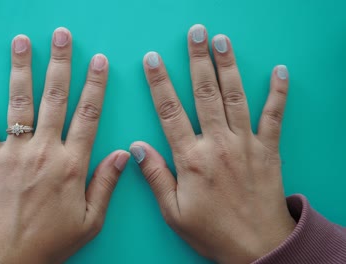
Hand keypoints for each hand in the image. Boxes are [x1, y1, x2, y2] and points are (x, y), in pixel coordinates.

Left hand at [0, 28, 129, 263]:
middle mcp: (45, 150)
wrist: (6, 255)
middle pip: (55, 98)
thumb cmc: (50, 240)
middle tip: (62, 36)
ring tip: (23, 42)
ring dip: (22, 69)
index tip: (99, 61)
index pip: (88, 116)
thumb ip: (107, 184)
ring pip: (21, 102)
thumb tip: (125, 153)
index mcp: (72, 165)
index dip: (95, 86)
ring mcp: (15, 152)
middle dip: (61, 63)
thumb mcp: (90, 220)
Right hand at [131, 24, 295, 262]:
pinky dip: (278, 92)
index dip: (160, 84)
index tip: (153, 60)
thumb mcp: (174, 212)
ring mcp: (246, 144)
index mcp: (192, 159)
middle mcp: (219, 144)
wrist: (257, 248)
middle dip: (198, 60)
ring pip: (235, 97)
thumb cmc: (212, 232)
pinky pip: (274, 116)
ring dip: (228, 66)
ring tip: (222, 41)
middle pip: (205, 94)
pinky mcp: (269, 150)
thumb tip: (136, 147)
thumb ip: (156, 176)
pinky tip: (279, 71)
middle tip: (196, 34)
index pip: (170, 112)